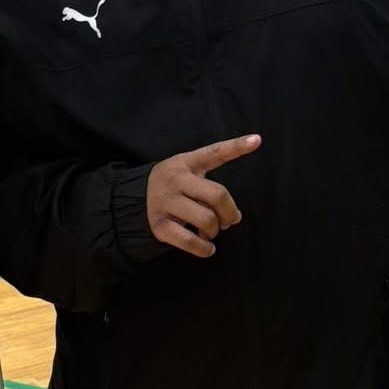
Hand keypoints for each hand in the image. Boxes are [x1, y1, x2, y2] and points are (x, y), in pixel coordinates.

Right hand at [147, 134, 260, 257]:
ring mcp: (166, 203)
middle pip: (218, 195)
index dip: (236, 146)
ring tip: (210, 231)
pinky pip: (191, 241)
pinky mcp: (160, 225)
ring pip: (206, 220)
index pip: (214, 152)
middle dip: (230, 213)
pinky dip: (205, 248)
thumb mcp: (185, 173)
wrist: (132, 201)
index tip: (257, 140)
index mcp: (186, 163)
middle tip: (229, 220)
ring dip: (215, 230)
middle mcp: (176, 180)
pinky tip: (207, 247)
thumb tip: (234, 217)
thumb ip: (210, 188)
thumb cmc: (171, 188)